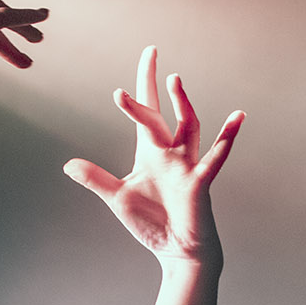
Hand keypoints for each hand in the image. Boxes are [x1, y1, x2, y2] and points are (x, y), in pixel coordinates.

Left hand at [65, 47, 242, 265]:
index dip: (143, 85)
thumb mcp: (118, 198)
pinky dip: (226, 138)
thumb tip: (68, 165)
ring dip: (182, 104)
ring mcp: (187, 165)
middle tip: (149, 55)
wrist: (178, 249)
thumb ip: (96, 179)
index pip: (146, 112)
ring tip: (174, 81)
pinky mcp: (199, 182)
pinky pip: (214, 157)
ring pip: (188, 126)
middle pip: (160, 113)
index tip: (147, 55)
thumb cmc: (152, 222)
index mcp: (151, 152)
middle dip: (152, 87)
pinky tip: (237, 118)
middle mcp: (171, 152)